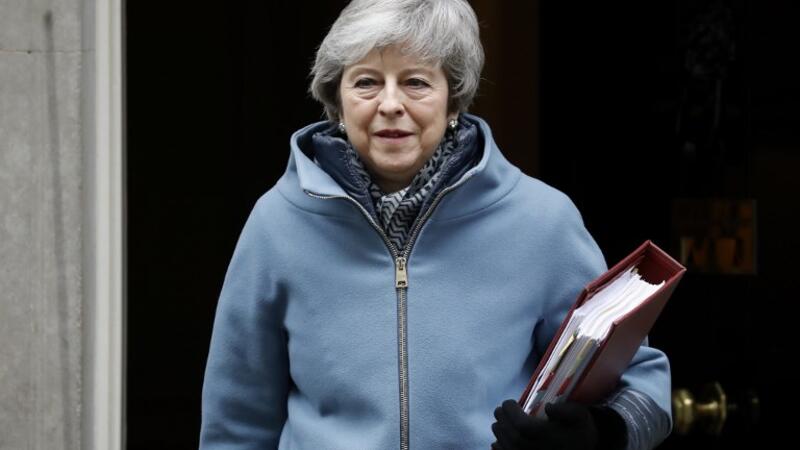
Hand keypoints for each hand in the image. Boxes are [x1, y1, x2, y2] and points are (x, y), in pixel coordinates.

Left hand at [490, 399, 623, 449]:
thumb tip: (549, 407)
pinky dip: (499, 446)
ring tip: (500, 422)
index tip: (510, 402)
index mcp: (550, 437)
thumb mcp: (580, 417)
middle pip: (511, 436)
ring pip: (505, 446)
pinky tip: (500, 439)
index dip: (511, 412)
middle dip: (502, 420)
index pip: (523, 426)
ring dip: (499, 431)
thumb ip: (567, 410)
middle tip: (500, 410)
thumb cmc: (579, 431)